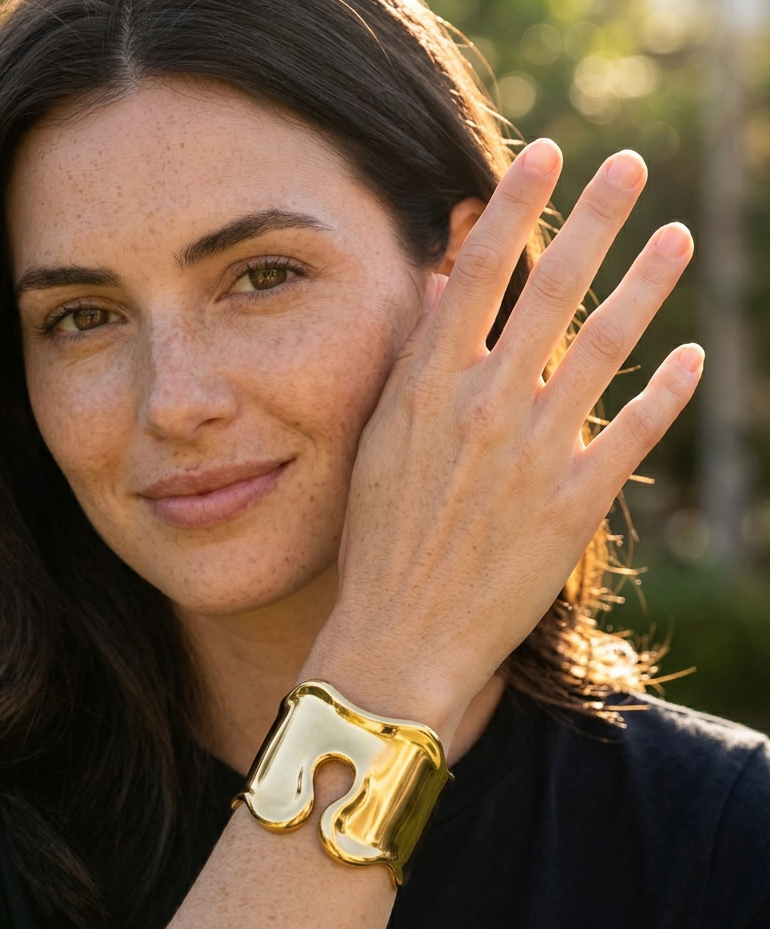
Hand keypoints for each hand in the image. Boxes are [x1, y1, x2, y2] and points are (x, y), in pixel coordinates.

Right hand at [304, 140, 699, 742]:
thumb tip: (439, 292)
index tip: (545, 155)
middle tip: (632, 168)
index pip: (479, 271)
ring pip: (606, 345)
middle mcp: (486, 404)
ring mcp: (535, 452)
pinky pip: (634, 431)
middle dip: (597, 217)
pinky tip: (692, 357)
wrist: (398, 631)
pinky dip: (668, 390)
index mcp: (430, 385)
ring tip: (678, 238)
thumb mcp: (377, 442)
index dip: (516, 204)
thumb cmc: (377, 538)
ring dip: (647, 283)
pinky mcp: (575, 503)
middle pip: (552, 288)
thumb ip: (413, 363)